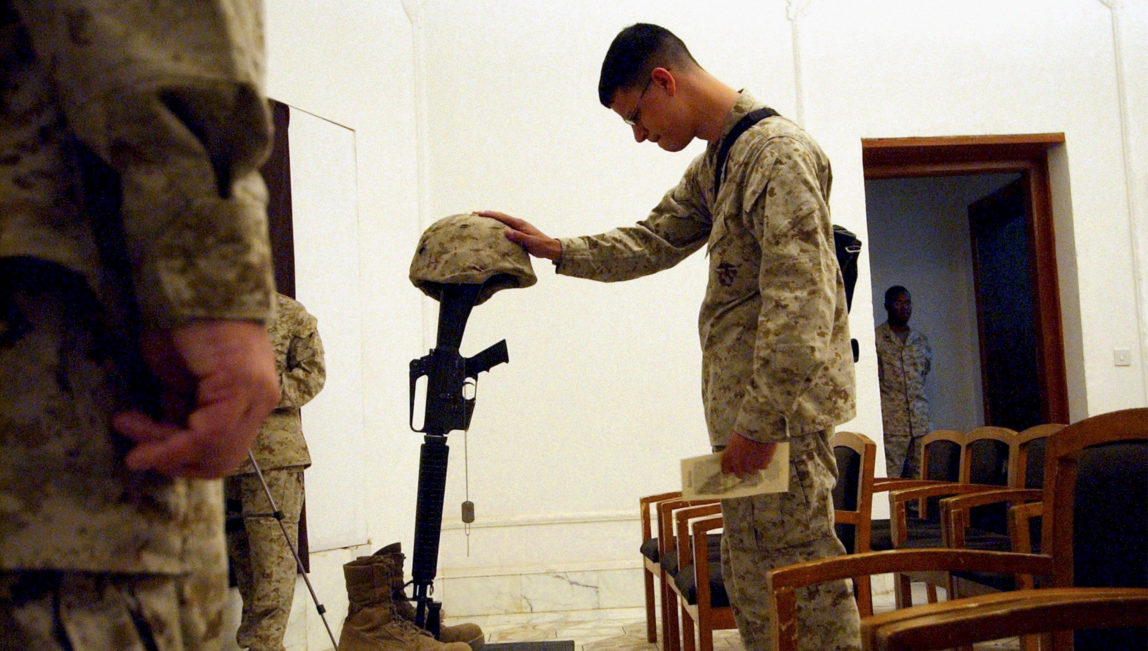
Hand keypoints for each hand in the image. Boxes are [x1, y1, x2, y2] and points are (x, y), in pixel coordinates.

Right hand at [112, 320, 279, 477]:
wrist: (191, 287)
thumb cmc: (183, 324)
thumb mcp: (177, 379)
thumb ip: (181, 413)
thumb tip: (167, 445)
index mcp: (251, 400)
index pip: (224, 453)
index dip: (183, 460)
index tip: (142, 450)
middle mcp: (261, 400)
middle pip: (222, 460)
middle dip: (173, 461)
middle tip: (135, 448)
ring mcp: (255, 395)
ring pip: (213, 451)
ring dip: (163, 449)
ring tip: (126, 425)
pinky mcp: (241, 388)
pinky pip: (207, 436)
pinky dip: (169, 443)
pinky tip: (136, 431)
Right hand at [475, 210, 562, 260]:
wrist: (550, 248)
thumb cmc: (541, 245)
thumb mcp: (530, 241)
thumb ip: (518, 236)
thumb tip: (506, 231)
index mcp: (519, 223)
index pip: (502, 217)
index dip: (489, 214)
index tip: (478, 213)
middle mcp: (518, 223)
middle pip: (500, 217)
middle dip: (487, 214)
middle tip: (474, 214)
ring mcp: (518, 227)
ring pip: (501, 221)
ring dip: (490, 219)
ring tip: (479, 220)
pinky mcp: (518, 233)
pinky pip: (504, 227)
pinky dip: (496, 226)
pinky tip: (491, 230)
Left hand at [721, 433, 777, 477]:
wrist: (758, 429)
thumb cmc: (744, 431)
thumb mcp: (733, 441)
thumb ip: (732, 452)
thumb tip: (735, 457)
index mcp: (728, 458)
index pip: (725, 470)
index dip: (730, 468)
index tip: (733, 466)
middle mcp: (738, 465)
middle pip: (739, 474)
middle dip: (742, 469)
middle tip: (747, 462)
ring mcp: (750, 467)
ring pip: (752, 471)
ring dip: (753, 466)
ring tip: (757, 456)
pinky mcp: (762, 465)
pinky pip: (762, 466)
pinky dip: (763, 462)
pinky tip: (764, 454)